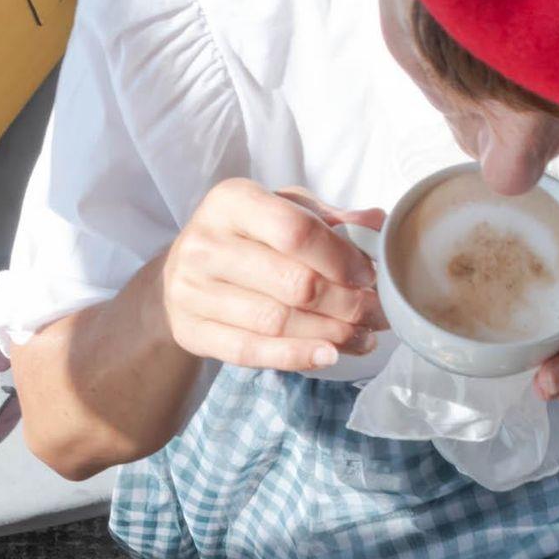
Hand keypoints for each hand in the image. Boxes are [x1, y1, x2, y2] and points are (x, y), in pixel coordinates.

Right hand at [159, 179, 387, 371]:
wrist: (182, 273)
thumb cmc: (245, 237)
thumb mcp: (282, 210)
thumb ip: (329, 219)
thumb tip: (376, 227)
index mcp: (232, 201)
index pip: (296, 232)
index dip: (341, 259)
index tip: (370, 277)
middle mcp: (205, 243)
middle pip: (292, 283)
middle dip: (346, 304)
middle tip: (376, 315)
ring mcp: (191, 291)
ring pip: (275, 322)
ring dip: (329, 335)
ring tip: (362, 338)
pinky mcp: (190, 331)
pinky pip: (249, 351)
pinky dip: (294, 356)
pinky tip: (327, 356)